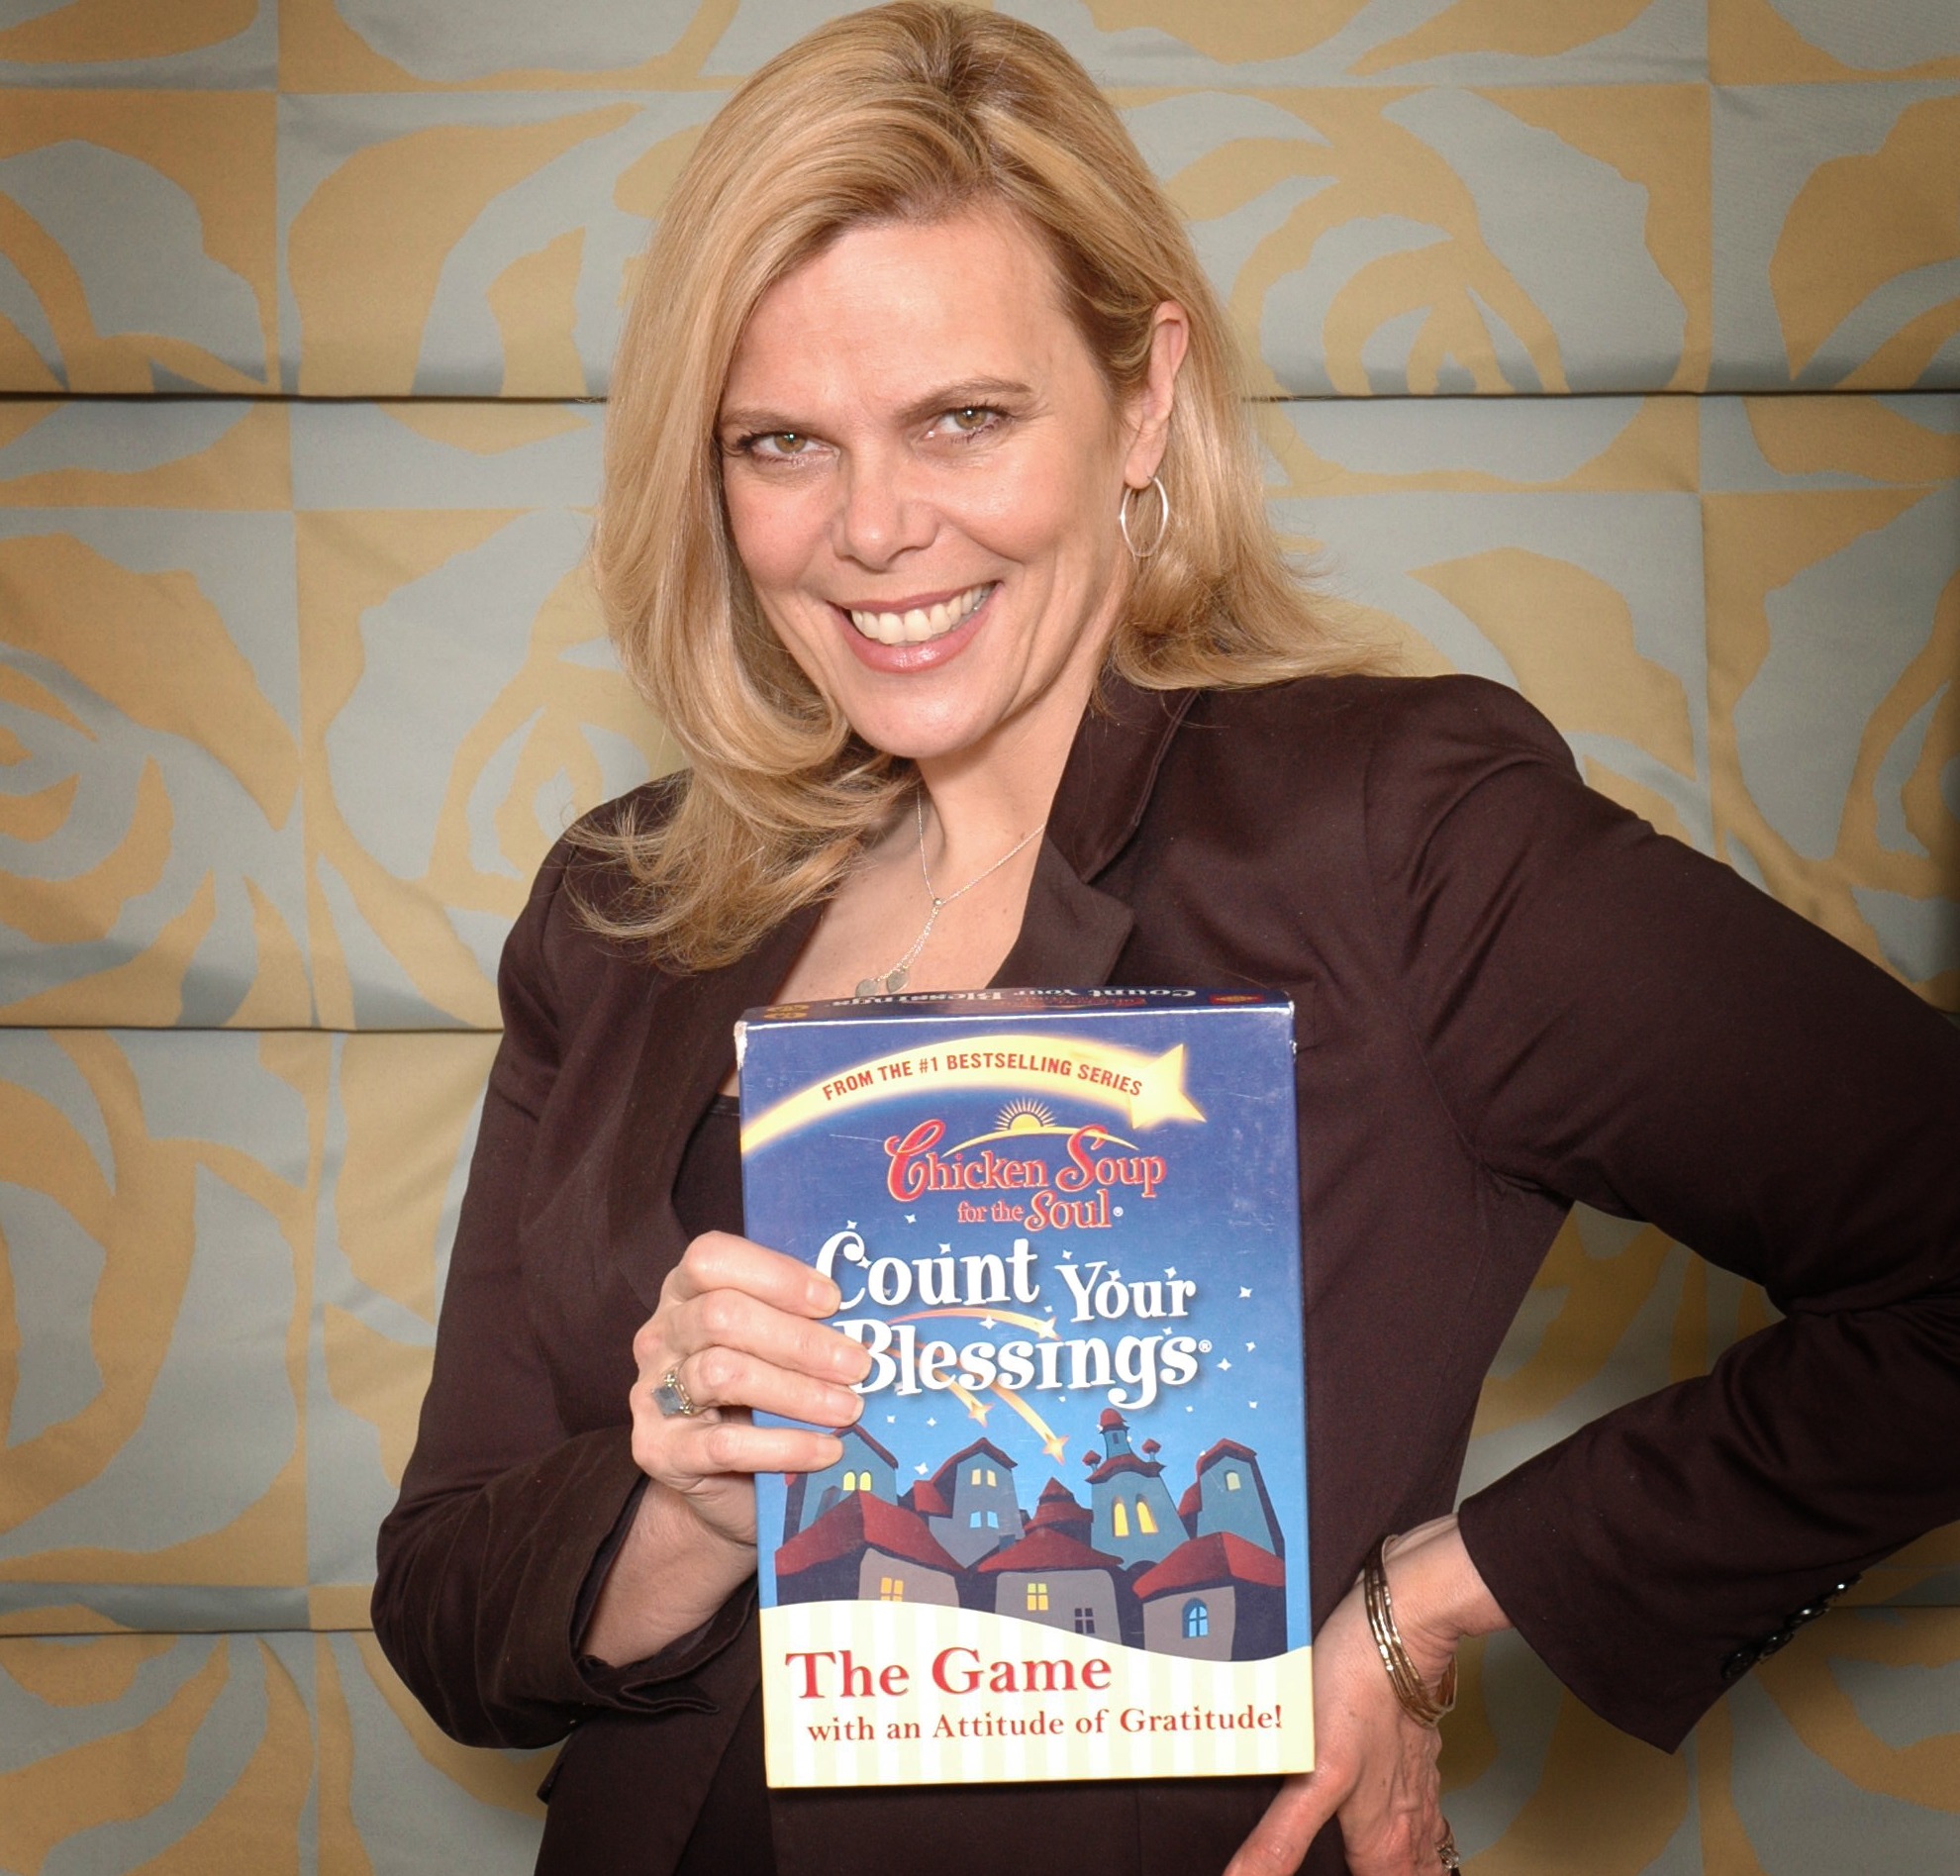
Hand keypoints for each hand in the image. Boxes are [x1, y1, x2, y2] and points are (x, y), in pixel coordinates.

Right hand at [583, 1231, 869, 1663]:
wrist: (728, 1487)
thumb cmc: (762, 1400)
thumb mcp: (776, 1349)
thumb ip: (803, 1322)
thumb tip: (869, 1316)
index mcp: (687, 1291)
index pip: (712, 1258)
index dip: (775, 1274)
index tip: (834, 1301)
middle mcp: (662, 1334)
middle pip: (721, 1315)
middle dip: (800, 1340)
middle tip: (858, 1364)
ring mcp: (653, 1393)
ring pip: (722, 1374)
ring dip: (797, 1391)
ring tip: (849, 1409)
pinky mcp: (658, 1451)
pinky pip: (723, 1445)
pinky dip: (785, 1446)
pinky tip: (827, 1450)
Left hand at [1225, 1519, 1503, 1875]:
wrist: (1397, 1630)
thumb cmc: (1355, 1696)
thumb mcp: (1311, 1775)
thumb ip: (1281, 1839)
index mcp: (1385, 1843)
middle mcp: (1407, 1825)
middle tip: (1346, 1864)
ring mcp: (1415, 1788)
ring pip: (1418, 1852)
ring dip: (1401, 1867)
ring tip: (1375, 1866)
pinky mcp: (1412, 1754)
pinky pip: (1418, 1814)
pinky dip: (1409, 1833)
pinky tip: (1390, 1821)